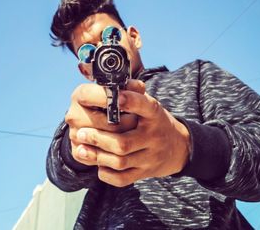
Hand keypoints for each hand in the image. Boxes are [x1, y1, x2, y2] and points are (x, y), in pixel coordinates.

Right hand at [66, 80, 144, 166]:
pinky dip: (114, 155)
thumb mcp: (123, 92)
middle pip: (100, 122)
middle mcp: (74, 115)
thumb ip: (131, 87)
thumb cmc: (115, 105)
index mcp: (80, 95)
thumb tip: (138, 87)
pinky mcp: (78, 152)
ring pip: (103, 142)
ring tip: (133, 133)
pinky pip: (99, 157)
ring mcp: (74, 135)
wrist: (103, 126)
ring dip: (122, 139)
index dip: (107, 98)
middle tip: (136, 120)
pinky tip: (125, 149)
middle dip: (123, 122)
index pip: (88, 95)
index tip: (124, 100)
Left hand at [74, 80, 190, 186]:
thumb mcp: (149, 104)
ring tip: (81, 149)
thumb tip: (111, 81)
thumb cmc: (155, 121)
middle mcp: (154, 136)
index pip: (145, 106)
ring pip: (120, 162)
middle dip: (98, 139)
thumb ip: (132, 93)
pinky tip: (98, 164)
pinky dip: (107, 173)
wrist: (178, 147)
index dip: (130, 101)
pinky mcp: (145, 173)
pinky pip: (123, 179)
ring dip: (97, 156)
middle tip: (81, 133)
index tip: (115, 97)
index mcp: (155, 114)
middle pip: (123, 143)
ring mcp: (150, 157)